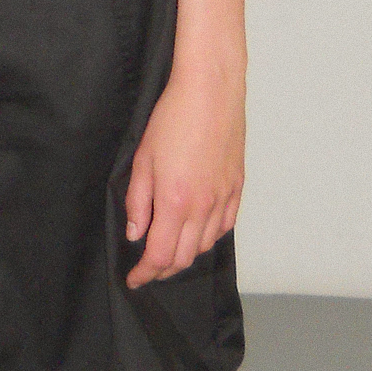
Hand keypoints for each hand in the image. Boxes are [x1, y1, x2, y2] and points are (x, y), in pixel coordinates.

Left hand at [123, 58, 243, 288]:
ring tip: (169, 251)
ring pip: (206, 245)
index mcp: (176, 202)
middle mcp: (204, 207)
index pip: (159, 254)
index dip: (145, 273)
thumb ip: (138, 202)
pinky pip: (225, 226)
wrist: (210, 92)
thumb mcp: (143, 159)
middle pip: (184, 257)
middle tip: (147, 269)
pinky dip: (209, 237)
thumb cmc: (174, 118)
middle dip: (163, 269)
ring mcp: (224, 198)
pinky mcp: (237, 187)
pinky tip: (198, 231)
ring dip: (186, 255)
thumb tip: (136, 233)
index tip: (134, 279)